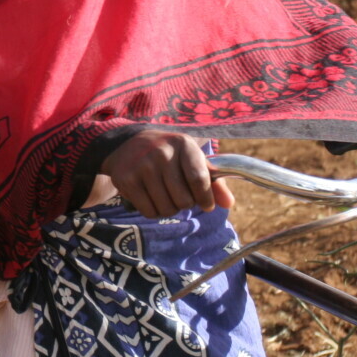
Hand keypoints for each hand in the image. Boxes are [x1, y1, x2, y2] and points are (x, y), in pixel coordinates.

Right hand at [100, 129, 235, 217]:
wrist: (128, 144)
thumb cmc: (169, 155)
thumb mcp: (192, 159)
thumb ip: (214, 181)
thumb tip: (229, 204)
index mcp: (183, 144)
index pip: (199, 179)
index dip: (205, 198)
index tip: (206, 204)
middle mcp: (161, 153)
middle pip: (184, 200)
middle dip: (185, 203)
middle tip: (178, 193)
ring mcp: (142, 166)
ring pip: (167, 208)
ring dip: (169, 208)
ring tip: (164, 195)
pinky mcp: (127, 179)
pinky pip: (149, 212)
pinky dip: (154, 211)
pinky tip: (151, 197)